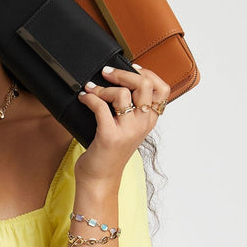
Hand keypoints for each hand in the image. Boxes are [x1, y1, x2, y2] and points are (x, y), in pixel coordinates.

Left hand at [75, 64, 168, 188]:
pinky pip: (100, 107)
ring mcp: (127, 131)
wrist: (100, 179)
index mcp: (149, 121)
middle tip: (106, 72)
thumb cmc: (110, 153)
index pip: (162, 89)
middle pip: (144, 85)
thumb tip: (120, 82)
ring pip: (122, 93)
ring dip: (103, 87)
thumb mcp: (128, 130)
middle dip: (123, 73)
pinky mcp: (109, 136)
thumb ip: (131, 110)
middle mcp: (142, 124)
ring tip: (91, 89)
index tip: (132, 67)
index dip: (148, 73)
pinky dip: (89, 98)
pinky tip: (83, 99)